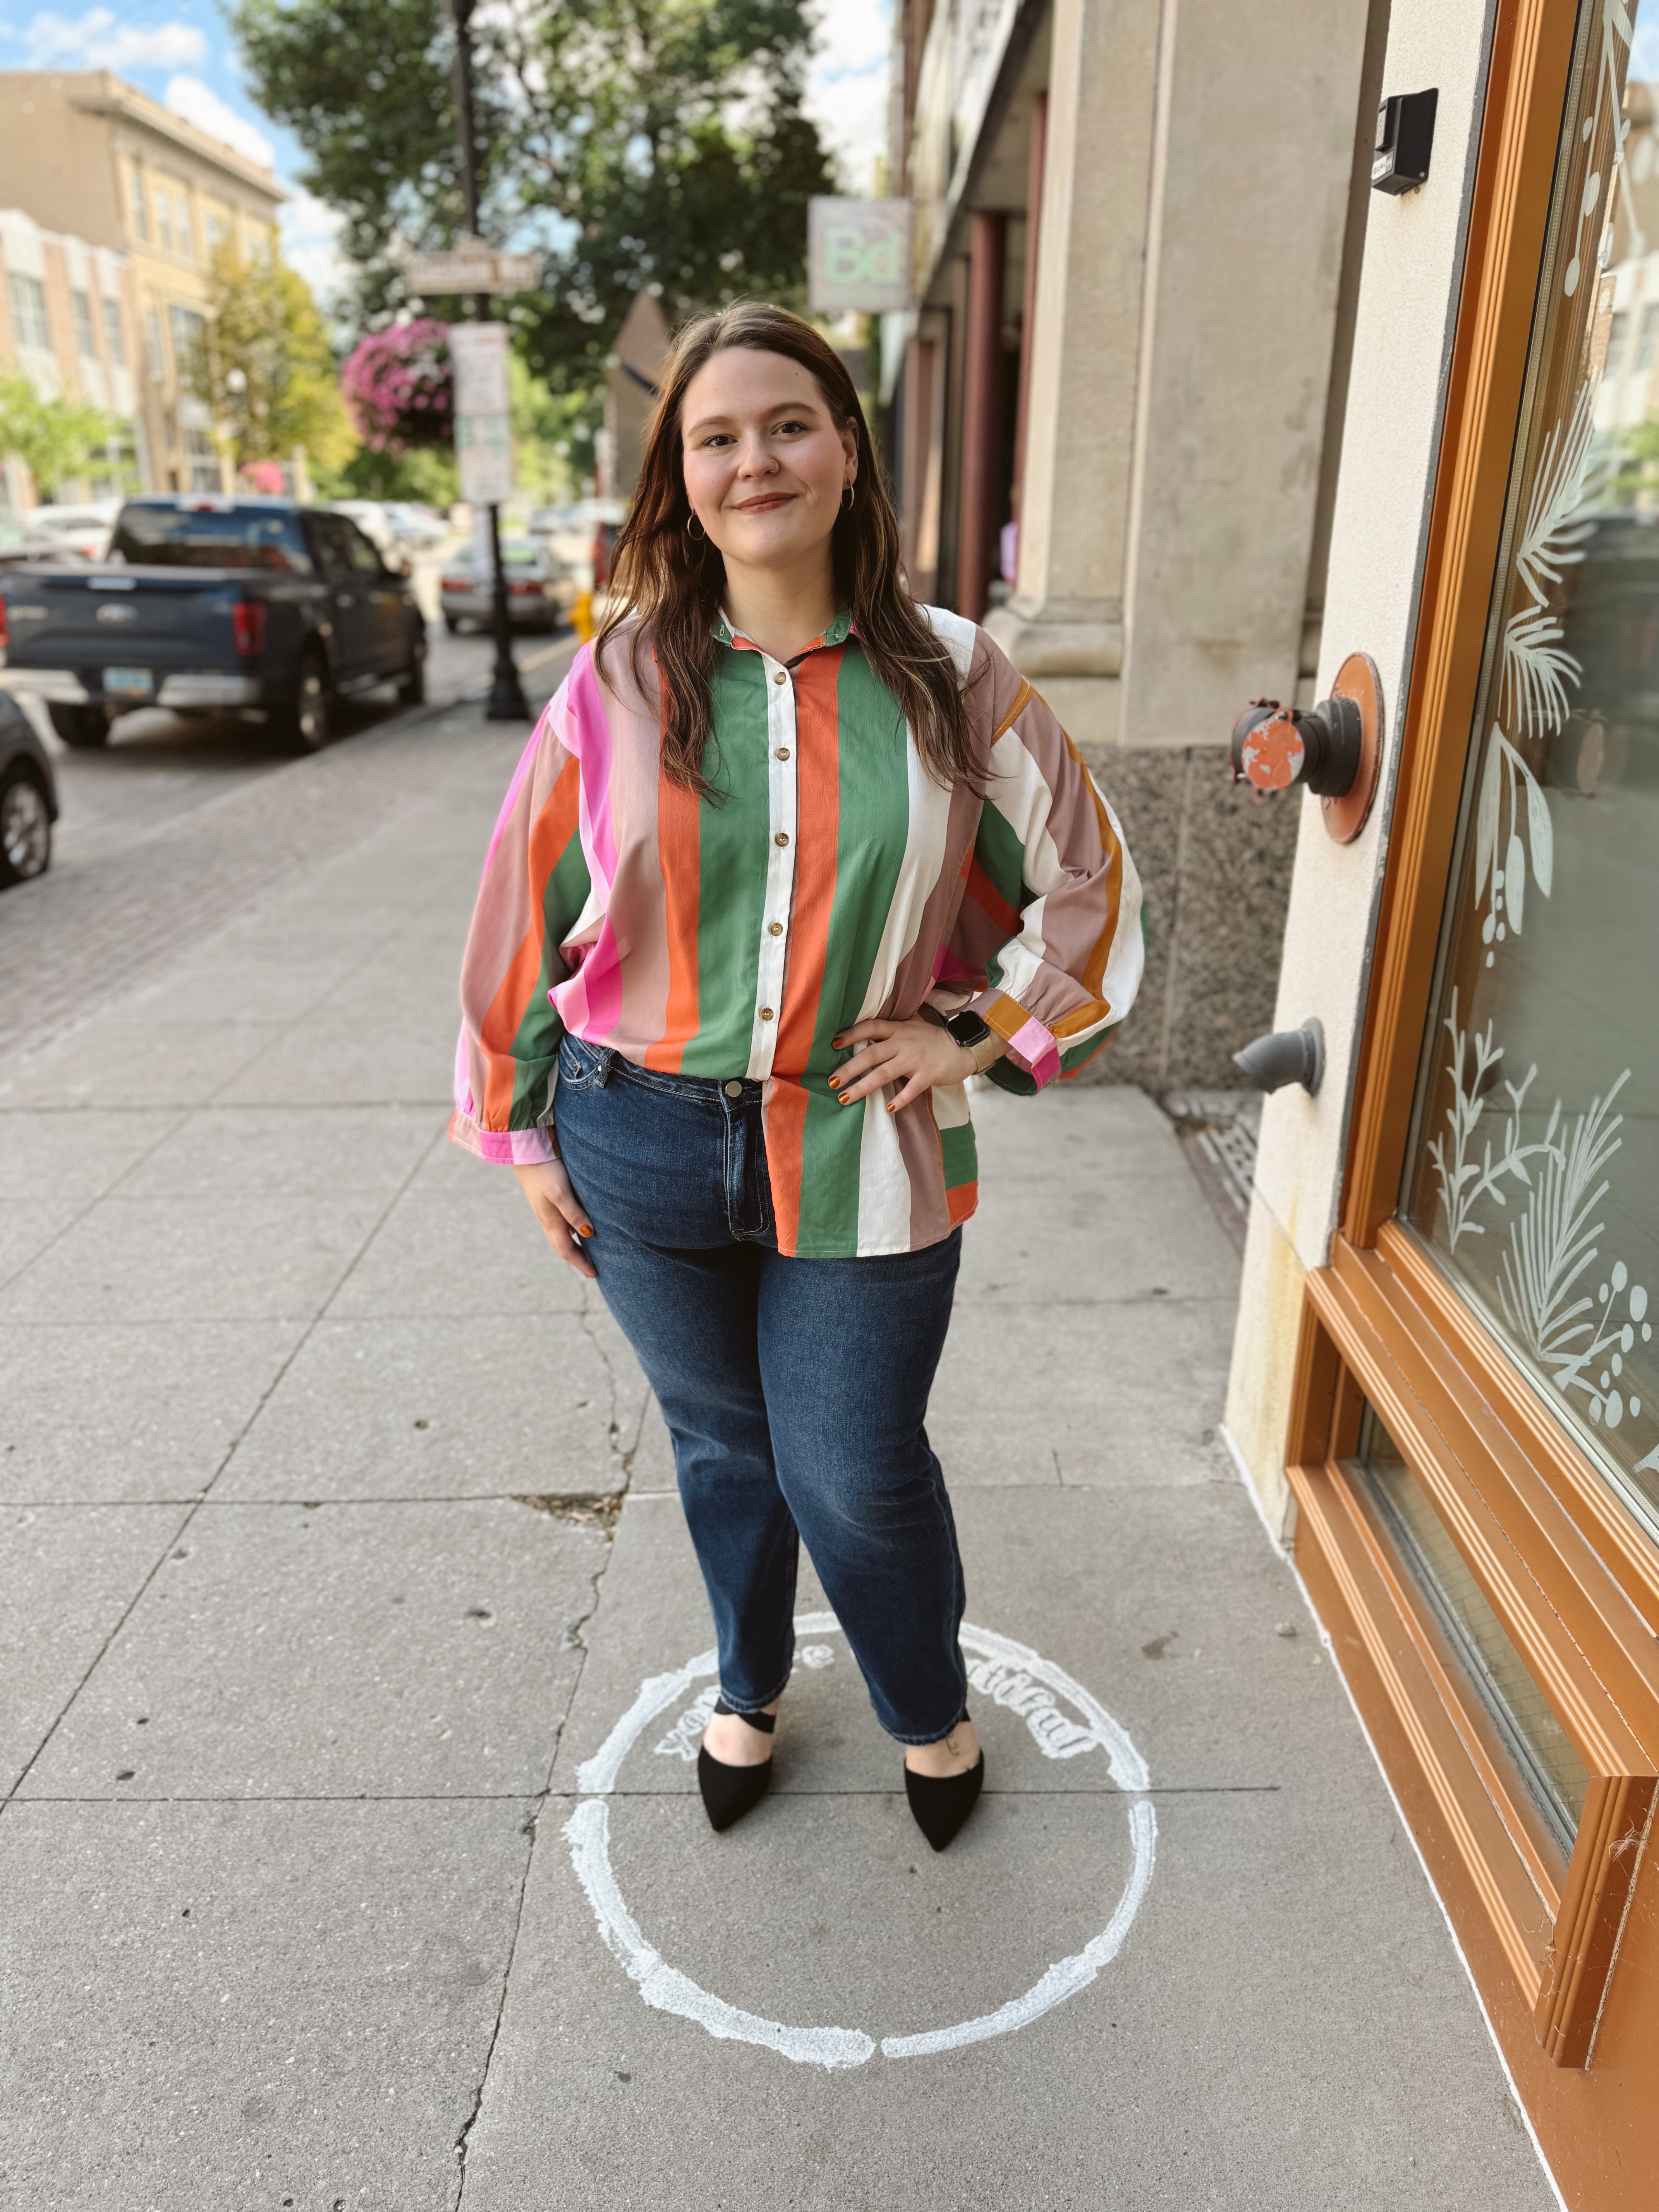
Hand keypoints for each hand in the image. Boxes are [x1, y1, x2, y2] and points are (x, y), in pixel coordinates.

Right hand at [514, 1156, 597, 1278]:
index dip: (581, 1263)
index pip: (567, 1250)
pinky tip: (579, 1227)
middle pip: (563, 1246)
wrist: (525, 1151)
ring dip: (574, 1246)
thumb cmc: (545, 1170)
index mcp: (551, 1221)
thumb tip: (588, 1234)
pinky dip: (571, 1231)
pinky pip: (561, 1223)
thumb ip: (574, 1213)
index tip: (594, 1275)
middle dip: (577, 1259)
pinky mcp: (547, 1199)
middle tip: (592, 1269)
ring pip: (562, 1235)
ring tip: (588, 1252)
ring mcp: (546, 1210)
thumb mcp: (560, 1192)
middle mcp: (548, 1219)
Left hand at [829, 1015, 977, 1112]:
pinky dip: (900, 1099)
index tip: (833, 1044)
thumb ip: (892, 1031)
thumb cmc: (933, 1039)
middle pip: (871, 1054)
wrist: (963, 1046)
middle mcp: (903, 1043)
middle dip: (849, 1068)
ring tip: (846, 1098)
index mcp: (898, 1030)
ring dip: (863, 1087)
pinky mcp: (928, 1074)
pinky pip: (911, 1089)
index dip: (851, 1034)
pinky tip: (888, 1109)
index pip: (870, 1027)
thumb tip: (866, 1035)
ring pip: (884, 1073)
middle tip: (831, 1082)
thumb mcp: (912, 1028)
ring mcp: (915, 1059)